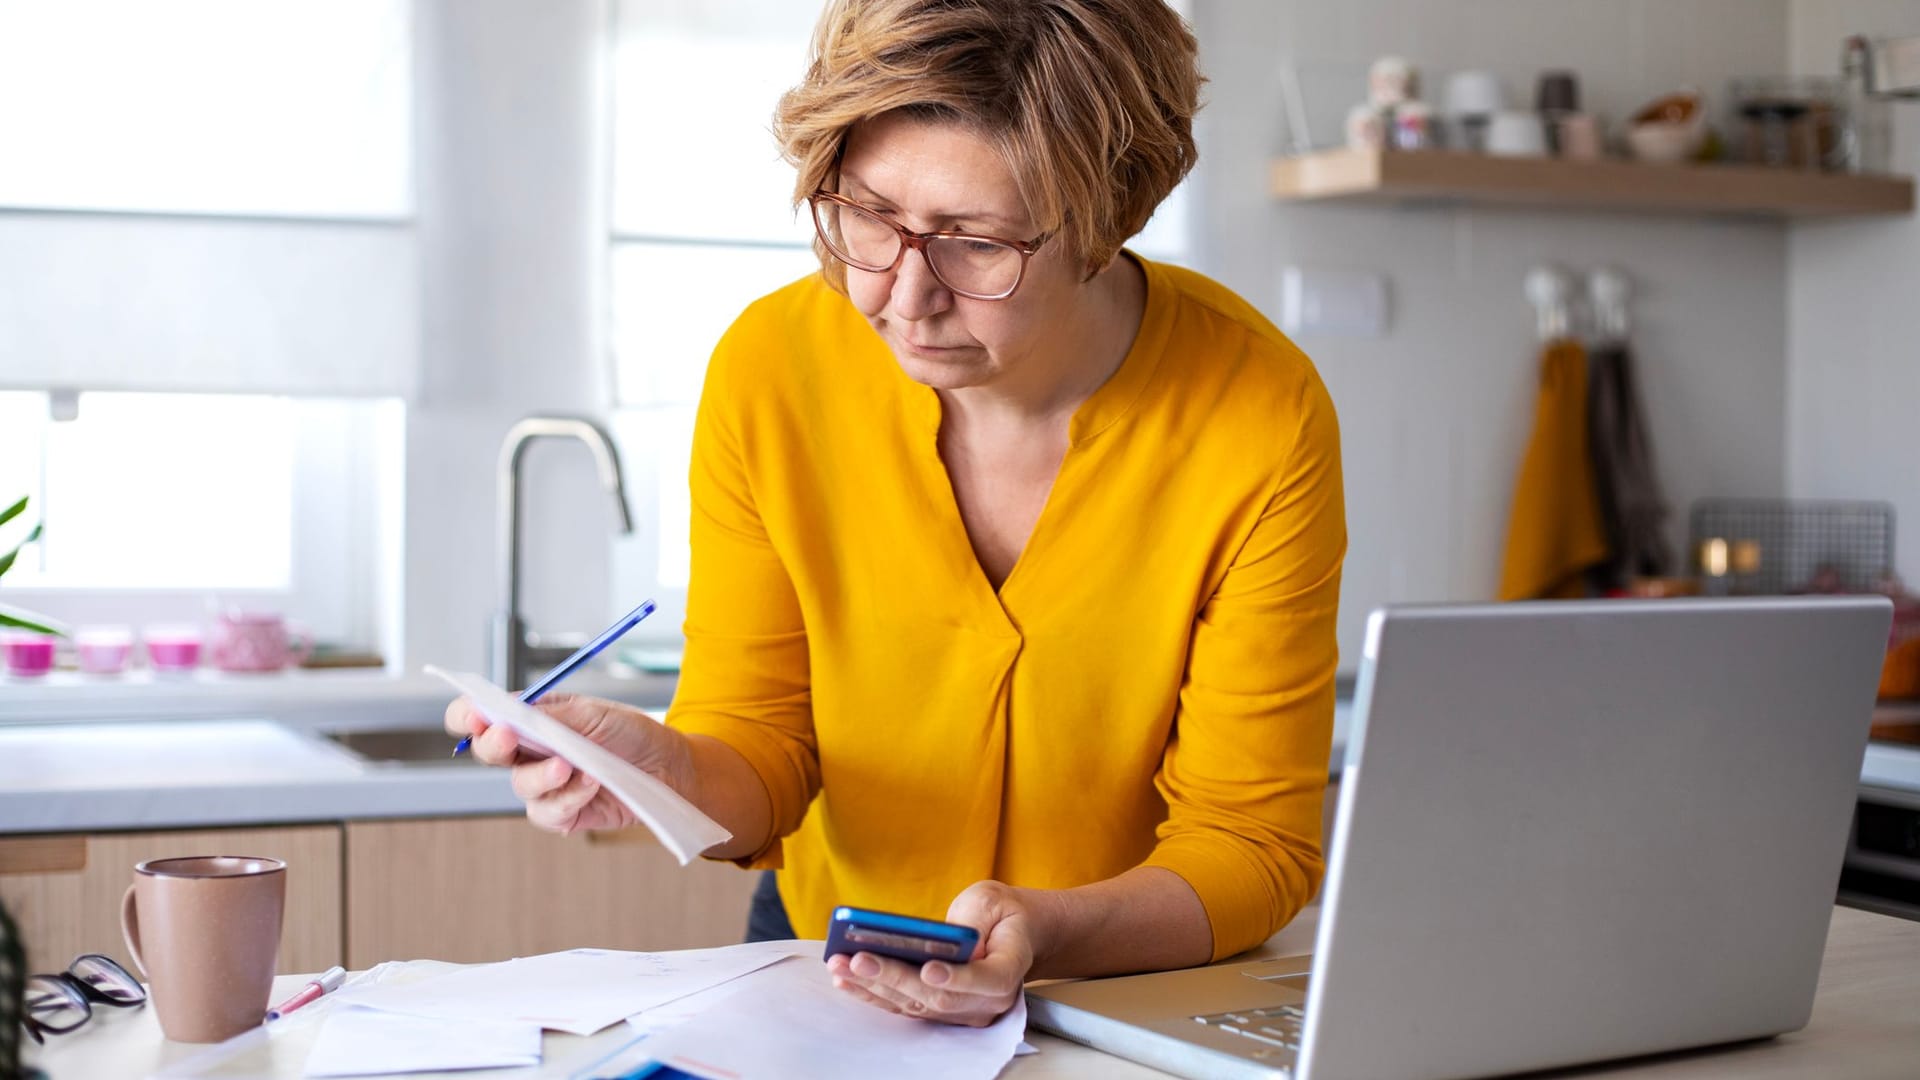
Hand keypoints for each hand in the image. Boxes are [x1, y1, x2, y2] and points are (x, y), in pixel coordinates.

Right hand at [442, 693, 693, 835]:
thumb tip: (509, 713)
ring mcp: (545, 785)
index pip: (482, 715)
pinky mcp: (562, 814)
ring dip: (542, 775)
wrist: (670, 769)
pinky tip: (591, 785)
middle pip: (489, 751)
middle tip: (509, 737)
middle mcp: (532, 752)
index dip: (468, 716)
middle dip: (495, 744)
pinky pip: (546, 812)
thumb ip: (550, 717)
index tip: (475, 716)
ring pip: (519, 785)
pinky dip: (568, 798)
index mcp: (533, 719)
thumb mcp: (593, 714)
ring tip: (571, 766)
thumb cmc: (633, 734)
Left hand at [826, 880, 1034, 1026]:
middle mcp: (987, 1000)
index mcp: (1009, 968)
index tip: (929, 969)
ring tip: (840, 965)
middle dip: (895, 977)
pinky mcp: (940, 1012)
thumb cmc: (1001, 914)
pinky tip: (846, 978)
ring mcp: (963, 1011)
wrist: (1010, 935)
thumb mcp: (992, 900)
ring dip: (874, 986)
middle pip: (939, 996)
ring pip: (915, 1004)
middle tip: (859, 958)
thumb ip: (971, 920)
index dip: (959, 978)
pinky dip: (873, 992)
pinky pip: (904, 1006)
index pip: (988, 980)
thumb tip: (940, 939)